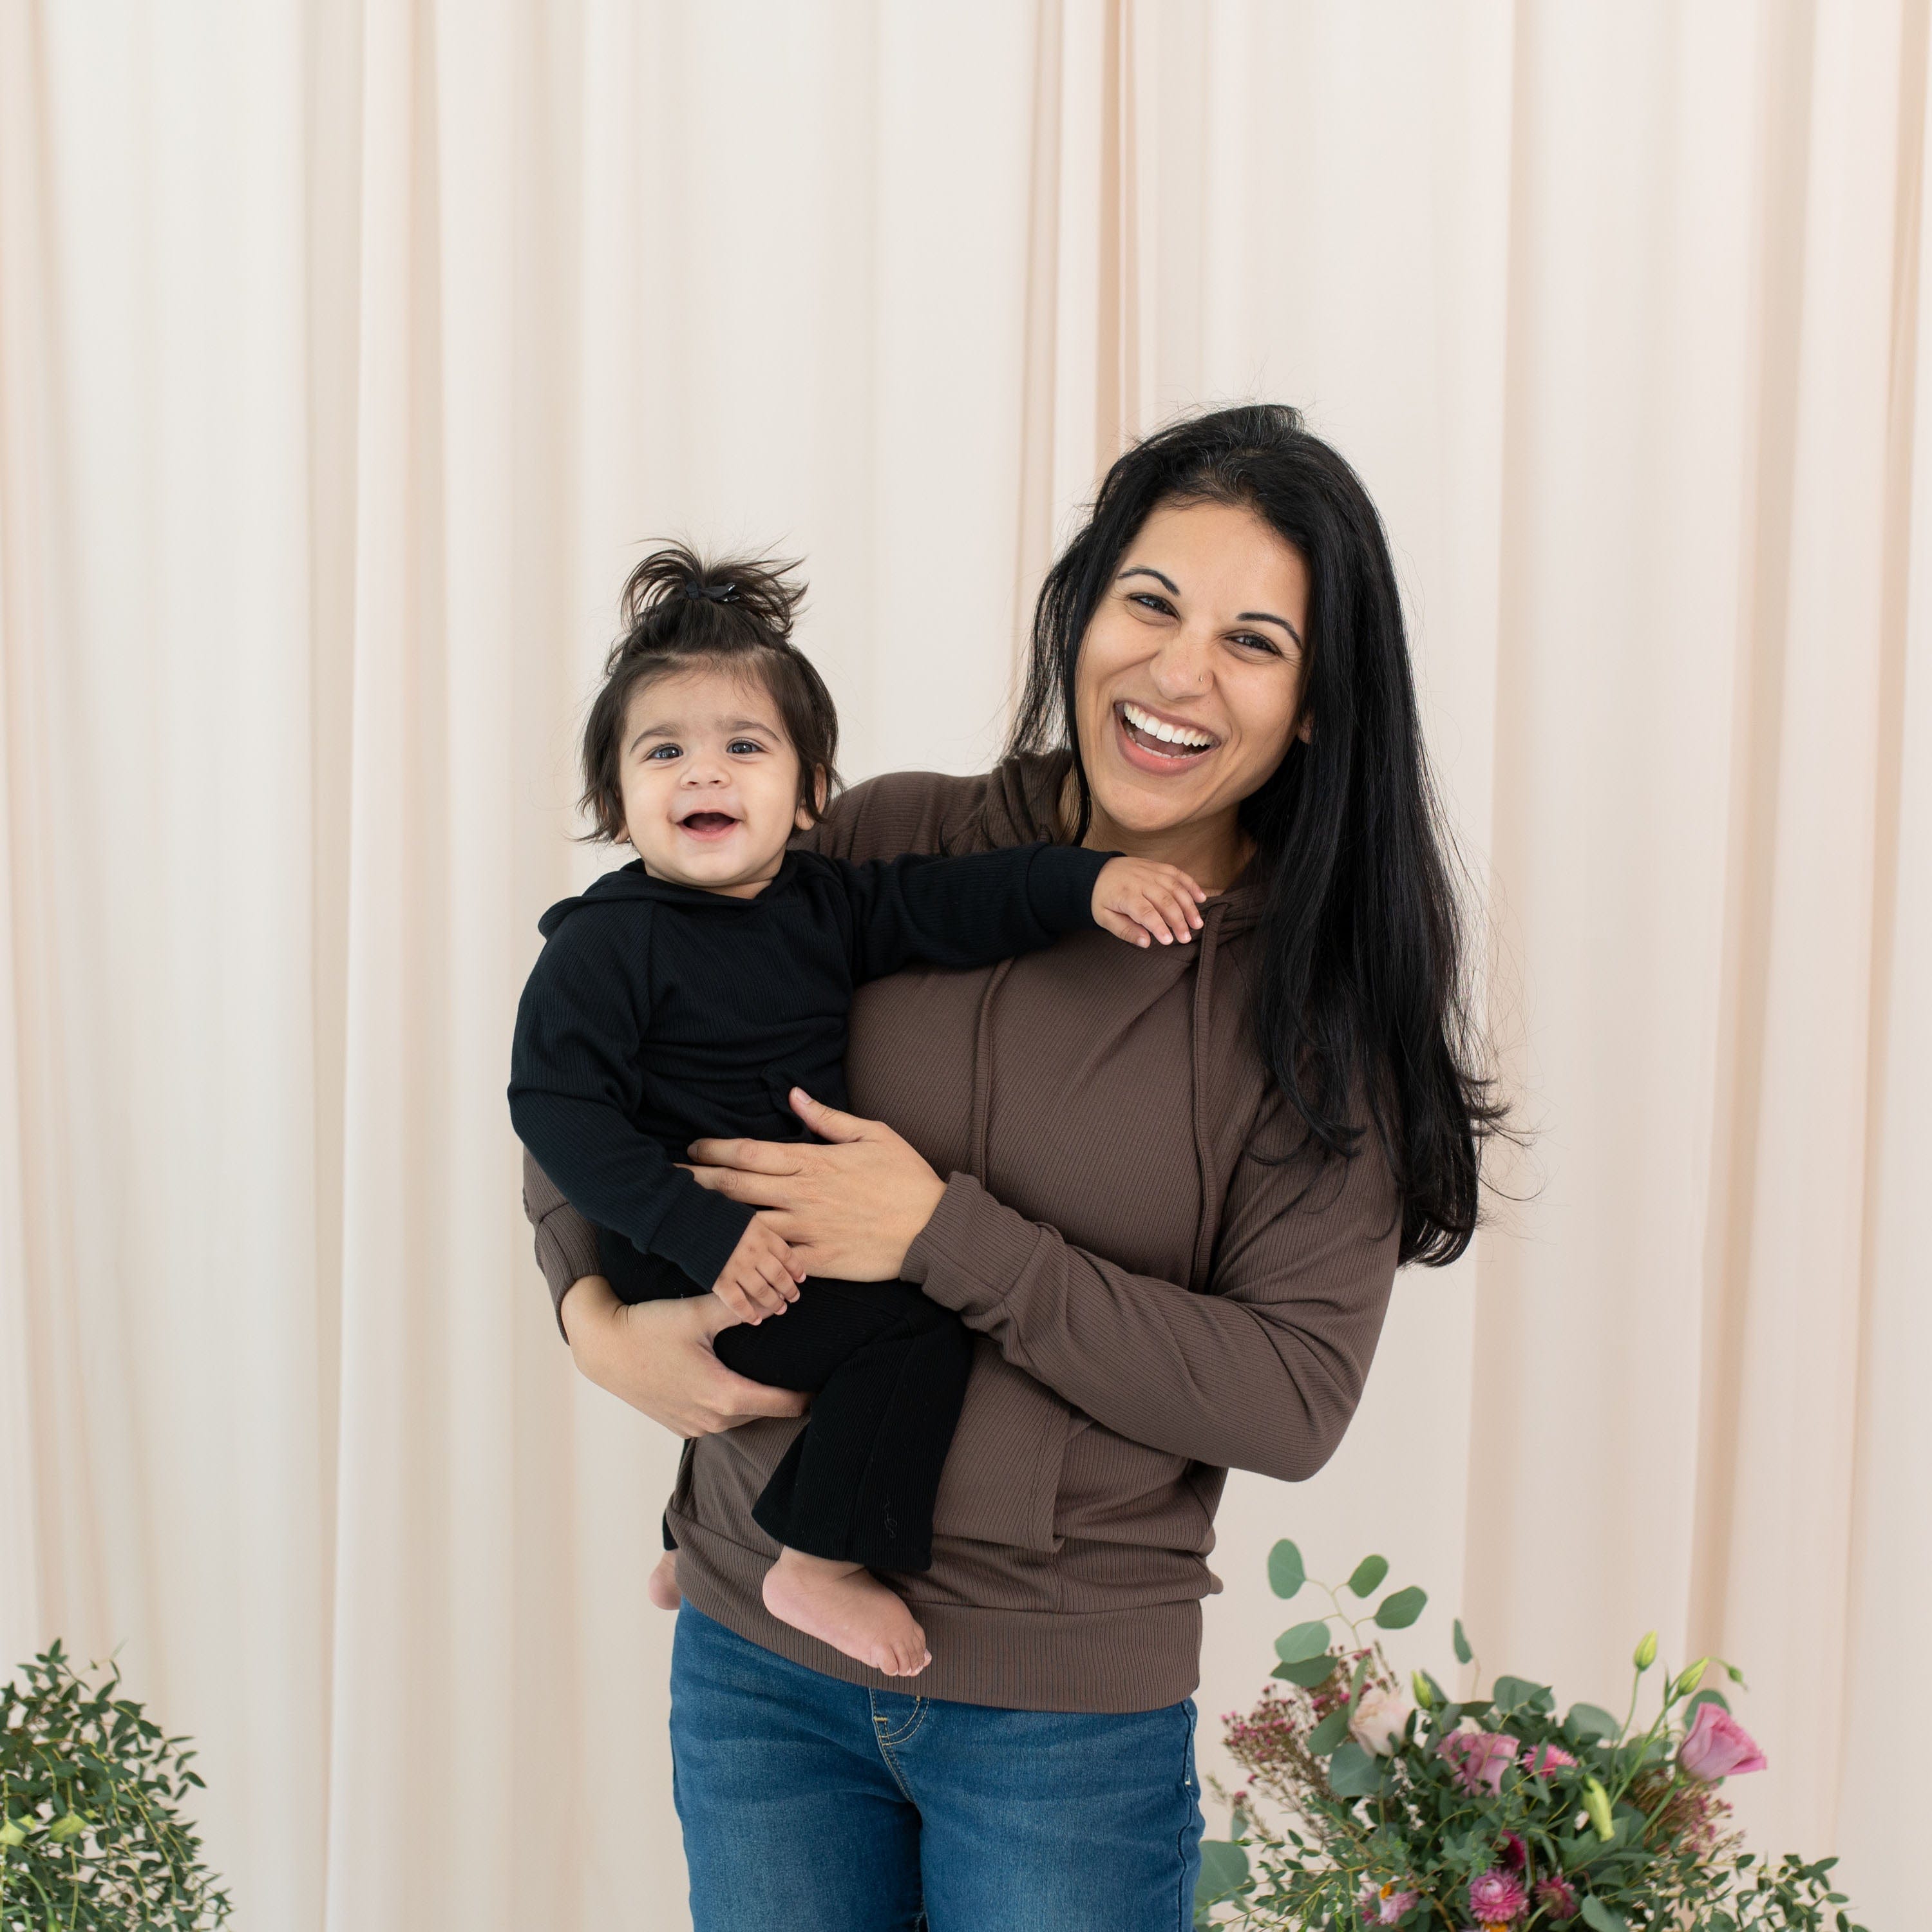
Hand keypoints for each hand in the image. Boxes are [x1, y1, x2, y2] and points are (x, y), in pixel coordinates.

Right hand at [559, 1274, 808, 1437]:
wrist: (601, 1348)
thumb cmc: (647, 1328)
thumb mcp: (695, 1313)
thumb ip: (736, 1306)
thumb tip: (772, 1298)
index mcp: (725, 1395)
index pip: (784, 1404)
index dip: (807, 1395)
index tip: (824, 1383)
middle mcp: (713, 1419)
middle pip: (765, 1411)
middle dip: (785, 1396)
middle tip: (803, 1374)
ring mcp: (694, 1427)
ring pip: (741, 1417)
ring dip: (756, 1401)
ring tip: (773, 1378)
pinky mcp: (679, 1426)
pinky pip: (717, 1421)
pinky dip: (729, 1406)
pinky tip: (733, 1384)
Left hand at [685, 1089, 946, 1280]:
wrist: (933, 1229)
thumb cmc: (906, 1177)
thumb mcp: (874, 1133)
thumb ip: (828, 1117)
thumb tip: (793, 1093)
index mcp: (813, 1161)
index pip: (750, 1152)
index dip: (715, 1149)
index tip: (691, 1149)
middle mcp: (802, 1195)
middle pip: (735, 1187)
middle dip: (696, 1183)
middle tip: (663, 1181)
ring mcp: (807, 1230)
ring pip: (745, 1226)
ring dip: (711, 1223)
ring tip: (680, 1221)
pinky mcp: (817, 1260)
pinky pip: (773, 1262)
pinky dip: (747, 1263)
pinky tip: (721, 1264)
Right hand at [711, 1214, 805, 1322]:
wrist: (690, 1219)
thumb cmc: (719, 1217)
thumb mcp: (747, 1218)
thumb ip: (761, 1232)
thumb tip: (775, 1248)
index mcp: (762, 1235)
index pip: (787, 1256)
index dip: (796, 1269)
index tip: (801, 1279)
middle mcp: (755, 1253)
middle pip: (778, 1276)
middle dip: (789, 1290)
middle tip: (793, 1298)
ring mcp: (738, 1268)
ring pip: (762, 1291)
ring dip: (774, 1303)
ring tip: (780, 1309)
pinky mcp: (721, 1281)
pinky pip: (738, 1302)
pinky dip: (748, 1314)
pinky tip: (755, 1320)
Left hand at [1091, 856, 1206, 946]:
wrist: (1095, 871)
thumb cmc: (1101, 898)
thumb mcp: (1104, 918)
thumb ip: (1125, 930)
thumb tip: (1146, 942)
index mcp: (1124, 894)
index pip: (1145, 912)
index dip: (1159, 926)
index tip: (1169, 941)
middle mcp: (1140, 881)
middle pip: (1164, 900)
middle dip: (1178, 920)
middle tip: (1186, 937)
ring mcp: (1150, 871)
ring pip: (1175, 887)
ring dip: (1189, 906)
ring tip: (1197, 924)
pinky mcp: (1157, 867)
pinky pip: (1178, 873)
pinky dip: (1191, 885)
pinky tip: (1201, 898)